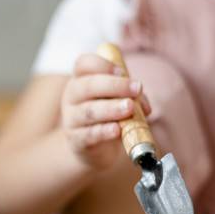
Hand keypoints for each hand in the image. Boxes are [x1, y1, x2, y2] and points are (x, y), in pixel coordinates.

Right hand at [60, 53, 150, 170]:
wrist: (94, 149)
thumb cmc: (107, 117)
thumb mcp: (118, 100)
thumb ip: (131, 96)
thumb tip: (143, 104)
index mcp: (81, 80)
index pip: (84, 64)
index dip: (102, 64)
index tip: (122, 71)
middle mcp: (72, 97)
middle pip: (87, 85)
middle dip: (114, 85)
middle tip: (136, 89)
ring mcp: (71, 119)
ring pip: (89, 111)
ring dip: (111, 108)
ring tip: (129, 108)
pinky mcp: (76, 140)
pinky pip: (89, 134)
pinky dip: (104, 131)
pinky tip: (117, 129)